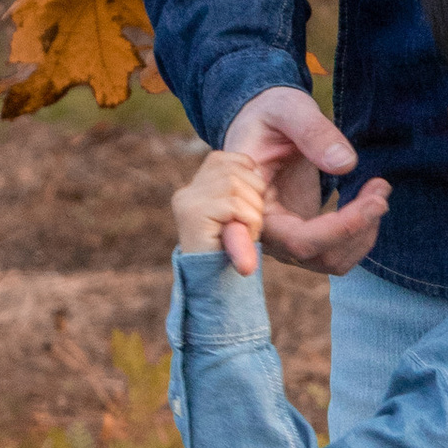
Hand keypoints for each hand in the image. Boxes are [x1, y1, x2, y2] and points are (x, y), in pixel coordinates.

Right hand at [172, 149, 276, 273]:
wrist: (215, 289)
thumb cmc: (232, 253)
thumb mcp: (239, 215)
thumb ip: (242, 190)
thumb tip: (260, 172)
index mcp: (195, 187)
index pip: (227, 159)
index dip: (249, 175)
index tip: (251, 203)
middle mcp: (186, 192)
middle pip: (234, 170)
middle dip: (254, 195)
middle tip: (249, 224)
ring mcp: (187, 202)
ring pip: (236, 186)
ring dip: (252, 212)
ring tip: (244, 232)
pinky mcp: (193, 213)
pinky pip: (234, 205)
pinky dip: (248, 221)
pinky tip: (241, 237)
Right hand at [216, 84, 391, 274]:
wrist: (268, 123)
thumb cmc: (271, 112)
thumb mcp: (287, 108)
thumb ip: (312, 131)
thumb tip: (345, 164)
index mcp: (248, 197)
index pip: (268, 232)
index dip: (270, 248)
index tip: (254, 265)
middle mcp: (263, 228)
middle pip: (309, 250)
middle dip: (352, 225)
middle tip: (380, 187)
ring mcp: (285, 239)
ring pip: (329, 260)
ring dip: (363, 231)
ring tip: (378, 188)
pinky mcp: (305, 238)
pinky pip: (338, 253)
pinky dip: (362, 233)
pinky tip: (368, 200)